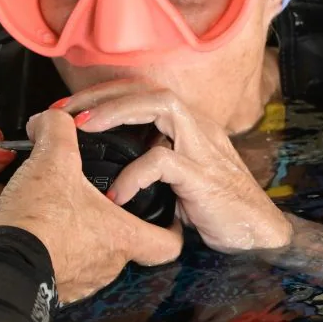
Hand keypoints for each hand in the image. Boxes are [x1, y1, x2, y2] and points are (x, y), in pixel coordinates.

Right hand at [0, 109, 181, 300]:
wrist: (0, 266)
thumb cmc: (38, 220)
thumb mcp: (52, 161)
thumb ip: (59, 130)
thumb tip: (55, 118)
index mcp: (122, 235)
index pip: (169, 243)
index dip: (172, 227)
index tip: (165, 211)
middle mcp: (109, 265)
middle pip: (128, 246)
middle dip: (115, 222)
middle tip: (102, 199)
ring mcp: (83, 281)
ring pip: (96, 257)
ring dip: (85, 235)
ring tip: (65, 211)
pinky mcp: (56, 289)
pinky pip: (67, 268)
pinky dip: (60, 249)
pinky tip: (43, 230)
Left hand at [60, 81, 291, 253]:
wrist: (258, 233)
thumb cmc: (216, 207)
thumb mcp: (178, 177)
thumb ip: (152, 160)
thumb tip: (106, 160)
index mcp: (187, 125)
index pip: (141, 92)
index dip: (103, 94)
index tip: (68, 108)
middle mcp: (195, 126)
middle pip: (146, 89)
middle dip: (101, 95)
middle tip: (64, 110)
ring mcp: (201, 147)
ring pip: (159, 107)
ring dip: (116, 112)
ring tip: (83, 129)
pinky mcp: (202, 175)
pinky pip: (162, 161)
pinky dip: (134, 174)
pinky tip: (116, 194)